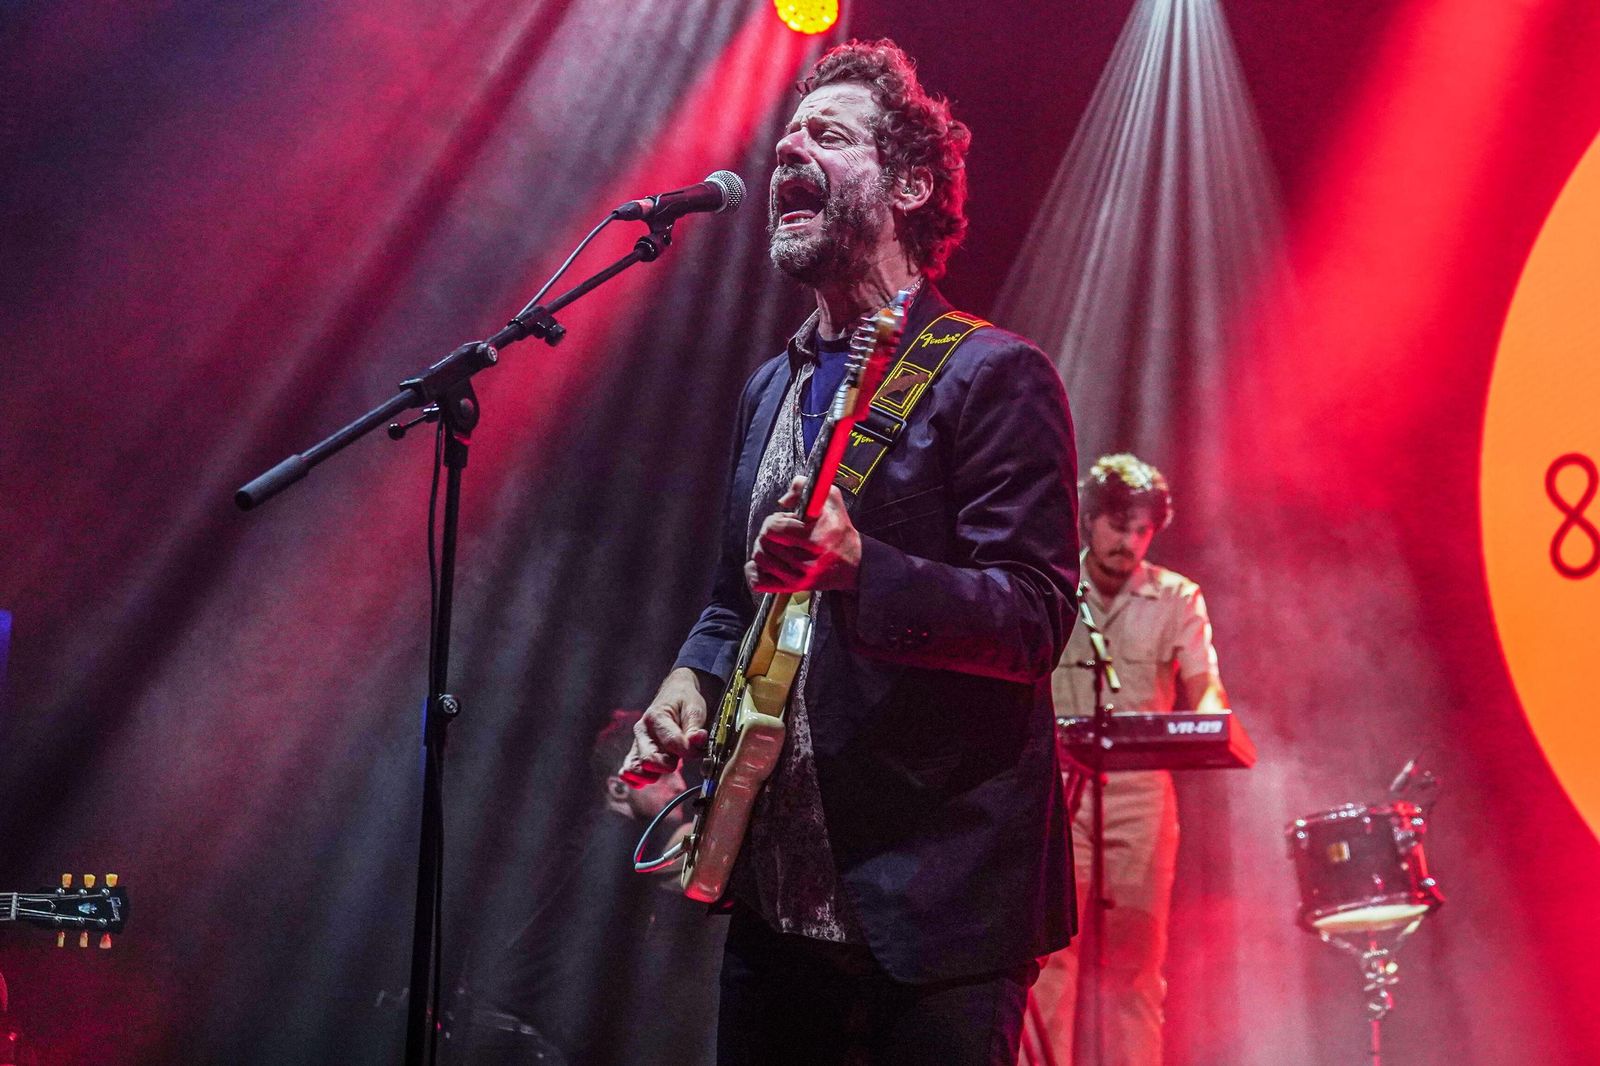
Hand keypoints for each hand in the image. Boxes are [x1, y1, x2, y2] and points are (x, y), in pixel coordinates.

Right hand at [620, 668, 710, 786]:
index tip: (699, 749)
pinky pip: (629, 771)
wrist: (673, 693)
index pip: (672, 742)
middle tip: (681, 758)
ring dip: (652, 774)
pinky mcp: (636, 752)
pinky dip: (636, 779)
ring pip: (636, 768)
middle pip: (649, 759)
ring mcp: (637, 743)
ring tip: (667, 766)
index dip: (689, 750)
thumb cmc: (684, 701)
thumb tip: (697, 740)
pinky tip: (649, 778)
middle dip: (669, 765)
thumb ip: (696, 727)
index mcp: (656, 717)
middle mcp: (642, 731)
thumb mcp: (695, 708)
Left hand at [745, 477, 861, 593]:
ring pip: (759, 560)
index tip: (783, 520)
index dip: (774, 520)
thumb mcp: (830, 499)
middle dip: (768, 533)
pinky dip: (755, 572)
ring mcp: (799, 577)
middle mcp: (806, 561)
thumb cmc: (839, 529)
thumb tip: (783, 500)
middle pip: (763, 542)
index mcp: (815, 538)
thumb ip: (804, 487)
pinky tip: (764, 563)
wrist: (854, 563)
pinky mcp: (793, 588)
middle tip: (780, 533)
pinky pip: (759, 582)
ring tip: (776, 546)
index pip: (773, 529)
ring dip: (763, 549)